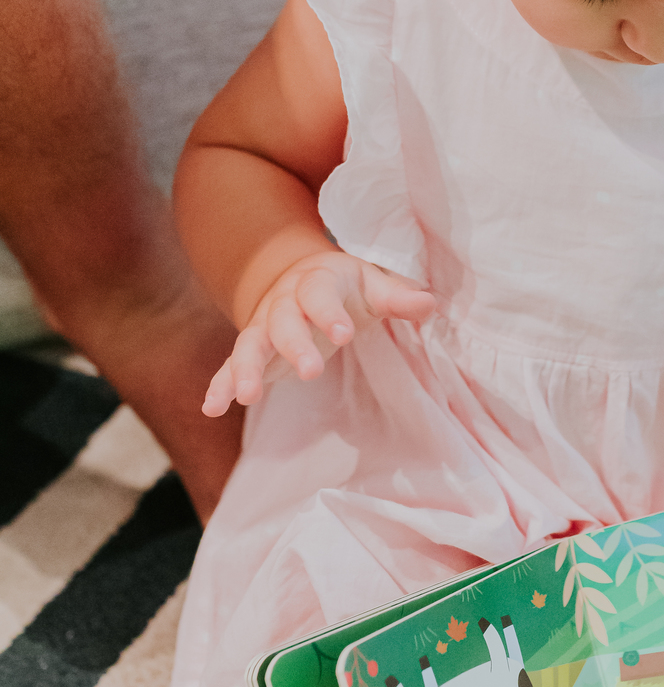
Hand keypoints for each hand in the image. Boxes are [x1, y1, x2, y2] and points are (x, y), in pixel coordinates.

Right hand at [203, 248, 433, 415]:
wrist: (298, 277)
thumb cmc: (346, 287)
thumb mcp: (372, 285)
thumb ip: (398, 297)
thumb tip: (430, 303)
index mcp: (316, 282)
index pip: (320, 295)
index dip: (330, 313)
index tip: (345, 333)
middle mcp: (283, 303)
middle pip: (284, 322)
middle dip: (295, 346)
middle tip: (311, 371)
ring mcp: (263, 327)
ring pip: (251, 345)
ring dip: (246, 369)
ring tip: (247, 396)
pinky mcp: (251, 350)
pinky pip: (229, 366)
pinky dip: (219, 385)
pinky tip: (211, 408)